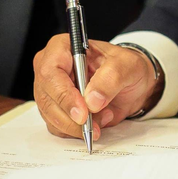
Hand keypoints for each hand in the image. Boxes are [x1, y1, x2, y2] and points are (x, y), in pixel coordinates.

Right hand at [34, 35, 162, 139]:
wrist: (130, 83)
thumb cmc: (125, 66)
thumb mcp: (127, 65)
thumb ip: (111, 78)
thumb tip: (92, 100)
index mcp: (63, 47)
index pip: (51, 71)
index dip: (64, 94)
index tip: (83, 112)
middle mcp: (52, 68)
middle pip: (47, 98)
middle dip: (71, 117)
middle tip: (93, 125)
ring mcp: (52, 90)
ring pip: (51, 116)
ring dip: (76, 125)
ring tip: (104, 116)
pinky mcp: (57, 109)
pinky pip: (58, 127)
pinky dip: (77, 131)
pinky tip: (97, 121)